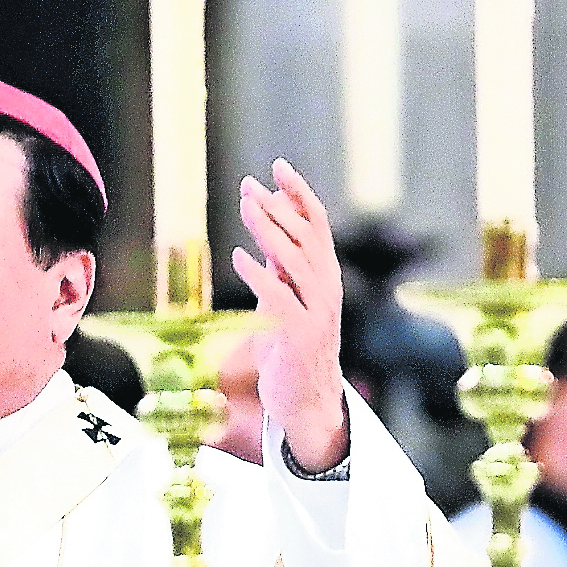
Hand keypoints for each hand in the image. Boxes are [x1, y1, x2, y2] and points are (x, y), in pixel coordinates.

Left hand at [232, 161, 347, 473]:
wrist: (305, 401)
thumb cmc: (289, 347)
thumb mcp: (284, 298)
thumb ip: (279, 265)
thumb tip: (264, 223)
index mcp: (324, 276)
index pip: (317, 224)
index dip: (299, 193)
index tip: (278, 165)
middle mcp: (326, 289)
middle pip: (305, 237)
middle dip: (278, 208)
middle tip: (250, 186)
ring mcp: (317, 313)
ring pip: (297, 262)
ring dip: (270, 232)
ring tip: (247, 207)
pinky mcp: (301, 336)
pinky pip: (280, 299)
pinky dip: (260, 275)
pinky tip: (239, 256)